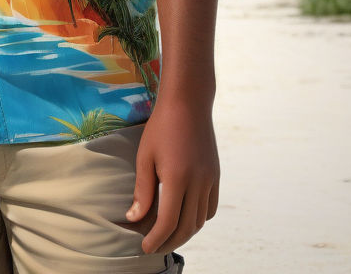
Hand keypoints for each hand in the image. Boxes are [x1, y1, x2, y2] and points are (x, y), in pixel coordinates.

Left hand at [126, 93, 219, 254]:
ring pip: (200, 220)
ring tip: (168, 235)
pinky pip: (210, 207)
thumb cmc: (161, 127)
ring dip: (185, 232)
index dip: (156, 239)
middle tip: (154, 246)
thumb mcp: (145, 156)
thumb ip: (142, 190)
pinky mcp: (216, 174)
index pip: (168, 222)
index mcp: (177, 178)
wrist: (188, 102)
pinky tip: (185, 217)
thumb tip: (134, 218)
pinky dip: (198, 219)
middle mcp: (198, 182)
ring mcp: (210, 179)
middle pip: (186, 227)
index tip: (144, 247)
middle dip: (169, 241)